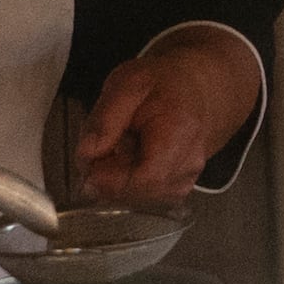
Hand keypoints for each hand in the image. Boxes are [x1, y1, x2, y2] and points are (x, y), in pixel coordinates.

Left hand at [72, 28, 265, 202]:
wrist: (197, 88)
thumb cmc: (163, 84)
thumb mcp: (126, 84)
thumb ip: (105, 118)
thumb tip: (87, 154)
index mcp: (179, 131)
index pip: (147, 177)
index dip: (112, 180)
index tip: (90, 167)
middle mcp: (190, 160)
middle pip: (141, 192)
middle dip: (109, 180)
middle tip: (97, 154)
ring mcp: (188, 177)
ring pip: (141, 199)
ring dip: (118, 183)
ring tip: (117, 152)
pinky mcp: (181, 186)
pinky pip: (146, 198)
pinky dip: (129, 185)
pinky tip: (128, 163)